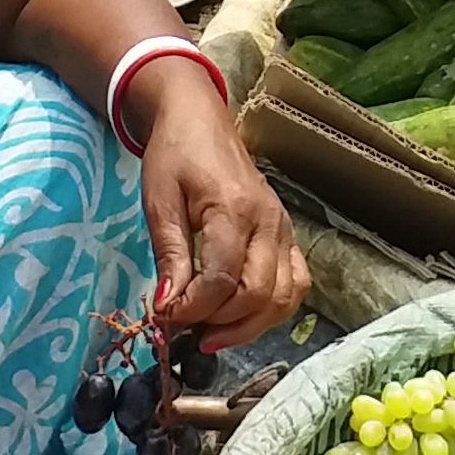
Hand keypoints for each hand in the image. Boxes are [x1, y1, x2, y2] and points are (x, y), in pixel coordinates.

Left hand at [131, 87, 308, 349]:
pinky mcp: (287, 235)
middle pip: (259, 294)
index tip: (165, 317)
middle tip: (185, 331)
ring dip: (250, 325)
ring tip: (212, 333)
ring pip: (285, 297)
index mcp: (234, 209)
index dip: (193, 309)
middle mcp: (268, 222)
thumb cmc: (175, 155)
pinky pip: (295, 284)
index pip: (223, 278)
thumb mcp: (159, 201)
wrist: (201, 120)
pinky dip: (273, 310)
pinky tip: (241, 316)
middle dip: (221, 323)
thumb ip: (169, 254)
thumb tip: (168, 305)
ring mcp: (284, 229)